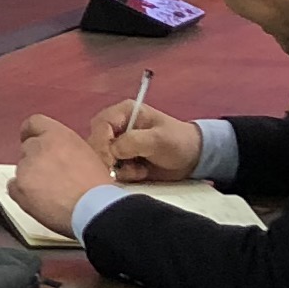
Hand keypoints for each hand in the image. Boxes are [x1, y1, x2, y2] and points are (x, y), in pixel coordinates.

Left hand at [10, 114, 101, 233]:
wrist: (94, 209)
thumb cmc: (98, 188)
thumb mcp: (88, 155)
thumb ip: (67, 149)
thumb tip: (60, 155)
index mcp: (58, 136)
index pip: (34, 123)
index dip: (32, 132)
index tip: (30, 138)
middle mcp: (39, 147)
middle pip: (27, 148)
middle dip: (36, 160)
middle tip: (49, 175)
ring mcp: (26, 167)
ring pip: (21, 169)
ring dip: (31, 178)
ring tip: (51, 193)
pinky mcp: (19, 187)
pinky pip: (13, 187)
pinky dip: (22, 194)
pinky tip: (39, 201)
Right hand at [84, 98, 205, 183]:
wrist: (193, 159)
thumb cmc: (178, 142)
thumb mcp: (159, 139)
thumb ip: (134, 142)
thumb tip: (112, 151)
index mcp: (124, 112)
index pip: (101, 125)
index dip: (102, 143)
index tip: (111, 161)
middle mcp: (117, 127)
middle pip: (95, 142)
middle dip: (108, 158)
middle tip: (125, 168)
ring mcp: (117, 145)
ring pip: (100, 158)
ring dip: (117, 168)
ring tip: (139, 170)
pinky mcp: (121, 161)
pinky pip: (110, 169)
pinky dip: (122, 175)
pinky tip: (139, 173)